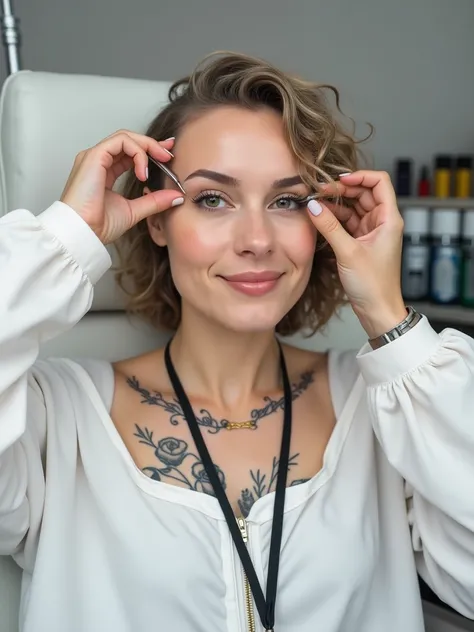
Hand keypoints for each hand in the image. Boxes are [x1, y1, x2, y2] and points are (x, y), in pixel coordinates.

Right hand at [60, 130, 183, 243]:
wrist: (84, 233)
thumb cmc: (99, 225)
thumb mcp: (135, 210)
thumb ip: (155, 201)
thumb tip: (176, 196)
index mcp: (105, 171)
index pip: (129, 152)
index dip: (149, 149)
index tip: (168, 155)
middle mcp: (98, 161)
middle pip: (128, 140)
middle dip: (152, 144)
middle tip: (169, 154)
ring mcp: (94, 157)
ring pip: (125, 137)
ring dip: (147, 146)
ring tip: (162, 160)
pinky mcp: (94, 156)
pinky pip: (121, 142)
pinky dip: (138, 153)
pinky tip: (144, 172)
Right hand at [307, 170, 406, 338]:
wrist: (377, 310)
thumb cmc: (373, 285)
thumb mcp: (348, 252)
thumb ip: (329, 227)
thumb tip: (313, 206)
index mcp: (389, 219)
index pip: (379, 182)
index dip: (359, 176)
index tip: (338, 179)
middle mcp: (382, 222)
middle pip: (363, 193)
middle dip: (341, 190)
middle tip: (318, 191)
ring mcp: (371, 232)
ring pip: (353, 208)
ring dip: (335, 205)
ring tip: (315, 204)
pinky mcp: (361, 242)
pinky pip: (347, 223)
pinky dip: (334, 219)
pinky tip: (320, 219)